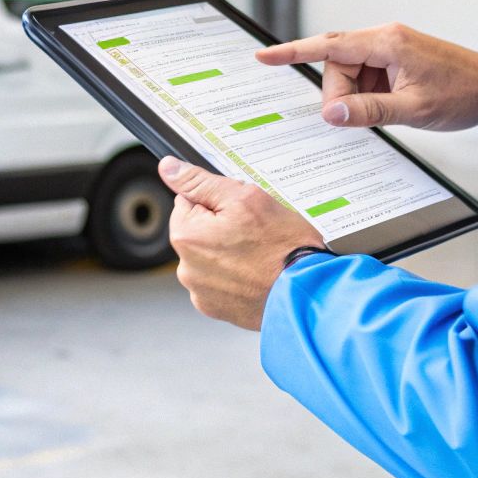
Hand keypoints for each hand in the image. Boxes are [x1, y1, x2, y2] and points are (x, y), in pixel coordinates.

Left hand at [160, 156, 325, 330]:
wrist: (309, 293)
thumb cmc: (283, 248)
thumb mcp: (244, 198)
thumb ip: (200, 182)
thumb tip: (169, 168)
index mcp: (186, 237)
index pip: (188, 202)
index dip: (217, 202)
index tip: (240, 213)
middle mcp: (186, 268)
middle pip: (199, 231)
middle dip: (222, 228)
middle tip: (255, 234)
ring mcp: (201, 293)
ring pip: (210, 258)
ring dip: (229, 253)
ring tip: (260, 256)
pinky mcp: (216, 309)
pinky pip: (220, 282)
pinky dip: (235, 278)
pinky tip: (257, 274)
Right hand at [256, 23, 477, 130]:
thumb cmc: (465, 94)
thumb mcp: (414, 110)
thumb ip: (369, 111)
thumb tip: (331, 114)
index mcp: (387, 42)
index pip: (328, 45)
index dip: (292, 52)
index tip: (264, 57)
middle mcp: (386, 38)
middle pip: (337, 64)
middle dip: (340, 94)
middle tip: (358, 118)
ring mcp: (393, 47)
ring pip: (351, 72)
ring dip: (359, 96)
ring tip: (390, 111)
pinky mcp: (399, 58)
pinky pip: (369, 76)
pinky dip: (371, 94)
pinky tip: (392, 106)